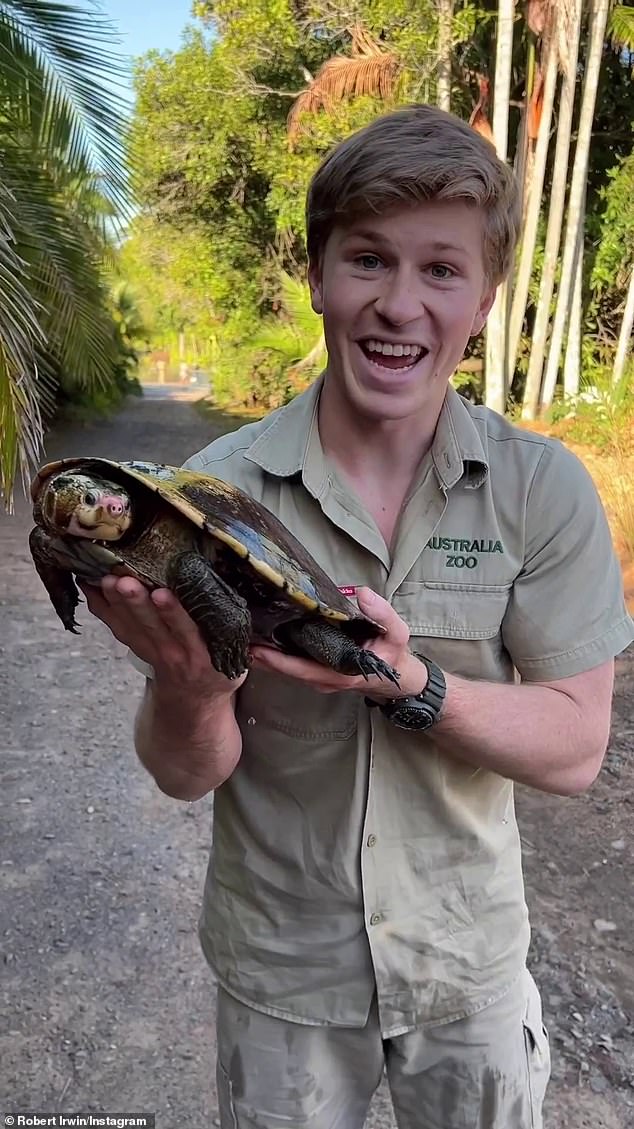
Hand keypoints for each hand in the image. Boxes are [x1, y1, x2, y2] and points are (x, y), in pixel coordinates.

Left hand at [79, 575, 246, 697]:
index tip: (162, 593)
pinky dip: (102, 607)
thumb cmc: (219, 670)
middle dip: (137, 603)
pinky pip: (116, 628)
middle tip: (124, 581)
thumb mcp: (239, 660)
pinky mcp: (137, 648)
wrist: (194, 706)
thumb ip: (245, 639)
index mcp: (203, 654)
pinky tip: (88, 584)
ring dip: (116, 602)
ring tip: (105, 579)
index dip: (174, 613)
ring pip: (131, 626)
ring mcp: (152, 651)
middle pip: (152, 626)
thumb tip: (260, 616)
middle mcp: (174, 653)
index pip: (188, 631)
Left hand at [251, 587, 427, 697]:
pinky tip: (262, 643)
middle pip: (288, 671)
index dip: (280, 661)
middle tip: (239, 642)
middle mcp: (325, 680)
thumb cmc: (393, 653)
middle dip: (264, 659)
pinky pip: (294, 667)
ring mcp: (320, 679)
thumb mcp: (397, 632)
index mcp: (342, 673)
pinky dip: (277, 657)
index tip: (258, 650)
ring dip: (267, 658)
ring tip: (244, 640)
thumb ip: (382, 613)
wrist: (398, 676)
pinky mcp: (317, 673)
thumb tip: (361, 593)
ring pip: (288, 671)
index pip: (304, 669)